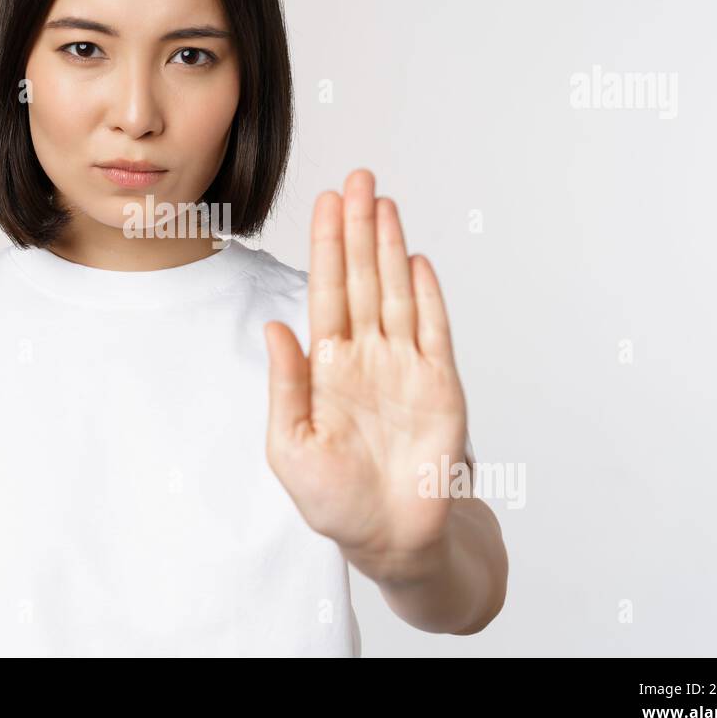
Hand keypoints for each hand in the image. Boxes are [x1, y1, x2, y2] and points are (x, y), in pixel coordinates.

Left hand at [263, 169, 469, 582]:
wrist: (391, 539)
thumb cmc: (334, 499)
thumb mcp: (290, 445)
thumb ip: (285, 384)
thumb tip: (276, 326)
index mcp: (326, 367)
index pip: (326, 292)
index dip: (327, 246)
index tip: (326, 202)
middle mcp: (366, 356)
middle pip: (362, 279)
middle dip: (359, 229)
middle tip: (358, 178)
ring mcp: (405, 367)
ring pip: (397, 293)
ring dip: (390, 248)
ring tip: (384, 202)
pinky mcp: (440, 386)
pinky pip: (433, 331)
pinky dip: (428, 296)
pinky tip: (416, 259)